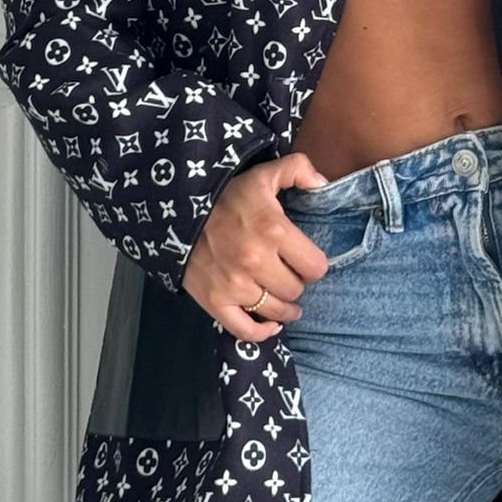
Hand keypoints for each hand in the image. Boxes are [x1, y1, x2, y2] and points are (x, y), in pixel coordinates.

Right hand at [183, 151, 333, 342]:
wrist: (178, 209)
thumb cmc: (226, 194)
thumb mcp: (263, 172)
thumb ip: (299, 169)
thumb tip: (324, 184)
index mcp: (273, 230)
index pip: (315, 267)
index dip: (315, 264)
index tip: (307, 259)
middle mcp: (255, 262)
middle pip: (296, 290)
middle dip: (297, 282)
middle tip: (291, 274)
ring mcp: (233, 285)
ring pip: (275, 311)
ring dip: (284, 307)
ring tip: (285, 297)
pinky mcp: (214, 300)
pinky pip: (245, 330)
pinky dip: (262, 332)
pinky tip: (271, 324)